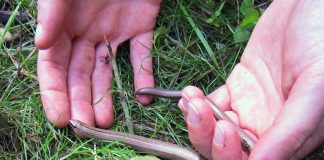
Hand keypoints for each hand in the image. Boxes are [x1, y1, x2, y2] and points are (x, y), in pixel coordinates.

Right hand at [36, 0, 160, 127]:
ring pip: (108, 70)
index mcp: (65, 24)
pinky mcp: (141, 26)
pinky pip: (142, 54)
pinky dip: (144, 75)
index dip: (55, 92)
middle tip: (85, 126)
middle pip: (81, 74)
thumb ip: (52, 13)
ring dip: (107, 96)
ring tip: (106, 121)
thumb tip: (42, 44)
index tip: (60, 118)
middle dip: (81, 101)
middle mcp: (88, 32)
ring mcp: (115, 32)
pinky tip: (143, 97)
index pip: (55, 64)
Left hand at [178, 1, 323, 158]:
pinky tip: (192, 95)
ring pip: (217, 127)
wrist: (309, 6)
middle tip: (200, 113)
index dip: (231, 154)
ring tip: (192, 100)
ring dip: (199, 119)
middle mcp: (270, 124)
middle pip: (228, 149)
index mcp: (292, 134)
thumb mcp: (315, 87)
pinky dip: (198, 103)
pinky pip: (214, 104)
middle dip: (208, 137)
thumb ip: (291, 130)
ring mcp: (252, 106)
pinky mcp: (240, 86)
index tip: (224, 130)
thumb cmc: (322, 39)